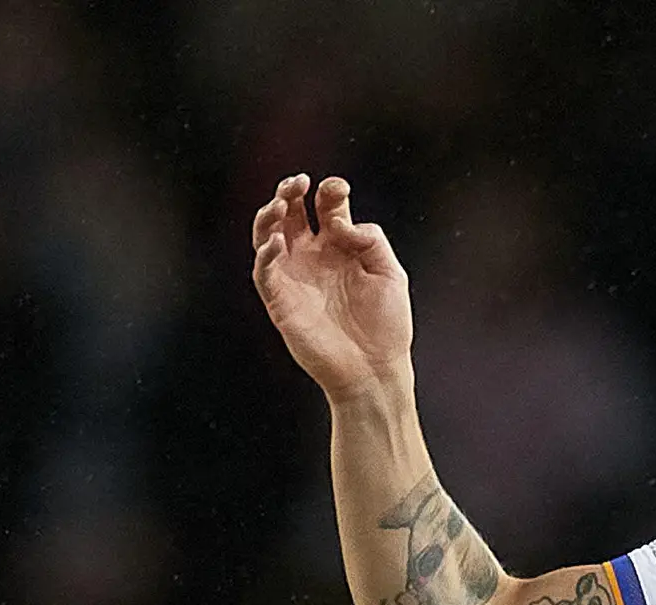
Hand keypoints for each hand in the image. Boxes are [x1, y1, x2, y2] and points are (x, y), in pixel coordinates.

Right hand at [251, 173, 413, 399]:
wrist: (374, 370)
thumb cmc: (386, 326)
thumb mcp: (391, 274)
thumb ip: (371, 240)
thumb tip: (340, 222)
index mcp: (341, 247)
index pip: (327, 207)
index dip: (329, 191)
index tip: (338, 189)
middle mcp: (314, 257)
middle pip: (293, 212)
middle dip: (292, 191)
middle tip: (300, 182)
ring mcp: (295, 276)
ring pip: (269, 234)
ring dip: (270, 214)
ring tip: (281, 202)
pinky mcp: (280, 300)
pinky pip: (264, 270)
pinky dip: (265, 253)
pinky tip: (278, 241)